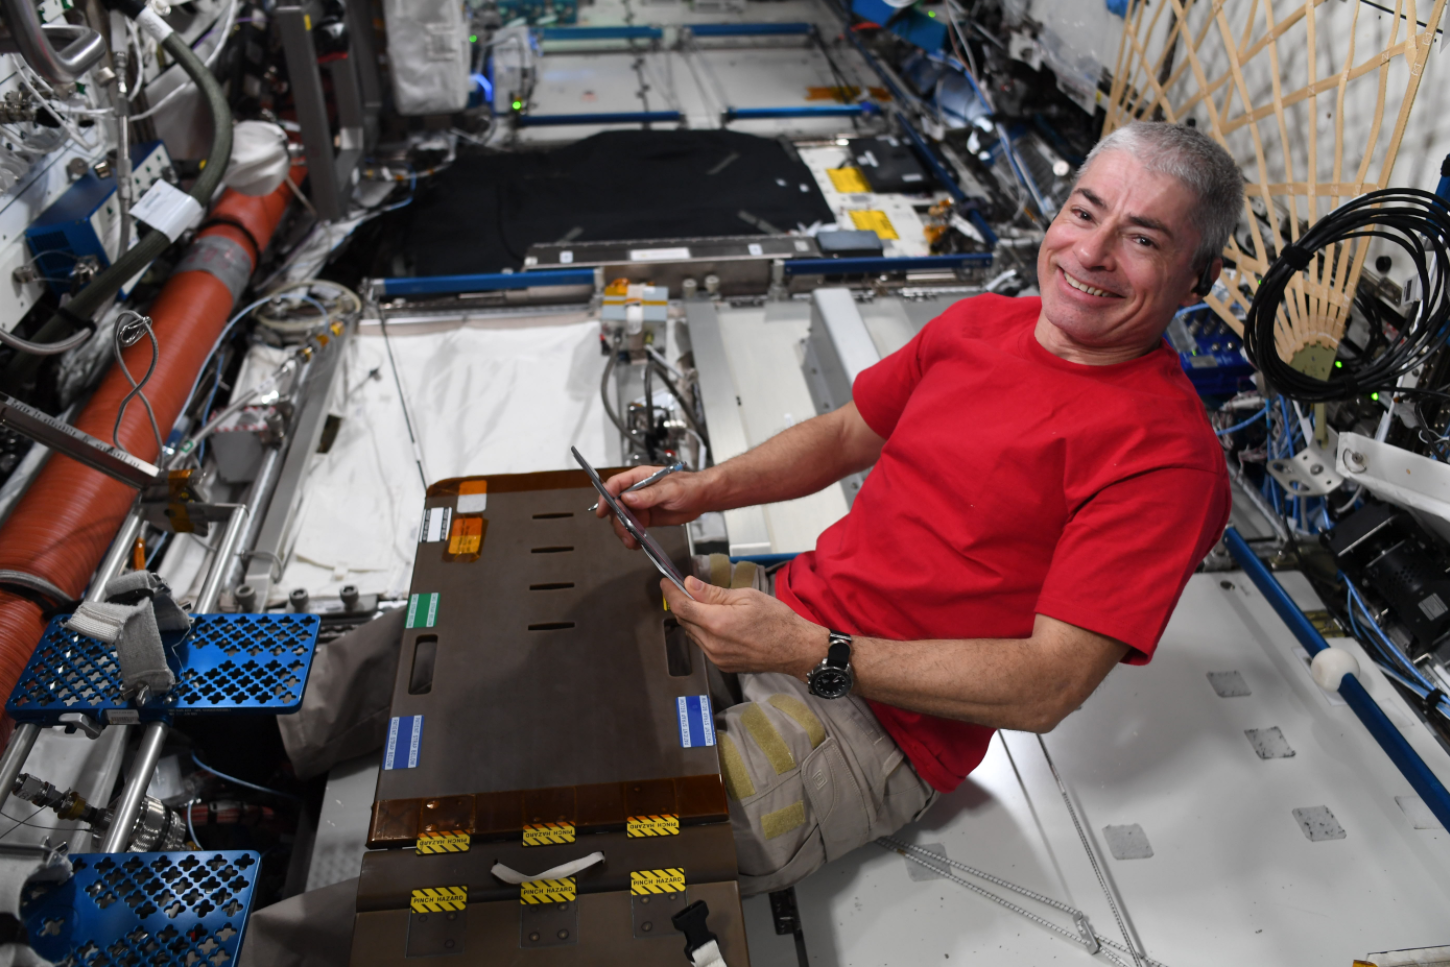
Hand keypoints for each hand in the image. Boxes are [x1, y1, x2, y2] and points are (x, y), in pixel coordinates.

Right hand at [595, 465, 710, 548]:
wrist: (703, 498)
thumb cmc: (690, 486)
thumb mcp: (670, 490)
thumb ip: (649, 495)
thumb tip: (628, 499)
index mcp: (640, 478)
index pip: (615, 485)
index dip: (606, 497)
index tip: (602, 510)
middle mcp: (636, 492)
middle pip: (616, 506)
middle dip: (617, 521)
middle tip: (625, 533)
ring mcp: (640, 506)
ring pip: (622, 519)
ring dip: (624, 531)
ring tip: (632, 542)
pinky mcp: (646, 518)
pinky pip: (633, 528)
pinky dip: (632, 536)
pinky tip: (636, 543)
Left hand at [661, 576, 824, 676]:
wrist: (795, 648)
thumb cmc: (776, 620)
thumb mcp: (746, 597)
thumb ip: (714, 593)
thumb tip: (689, 585)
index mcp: (717, 623)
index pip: (682, 607)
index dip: (671, 593)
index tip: (666, 582)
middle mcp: (712, 643)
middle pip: (684, 620)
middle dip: (681, 603)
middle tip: (682, 588)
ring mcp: (716, 657)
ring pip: (693, 633)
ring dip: (692, 618)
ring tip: (701, 604)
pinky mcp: (722, 665)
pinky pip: (704, 645)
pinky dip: (703, 631)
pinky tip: (714, 622)